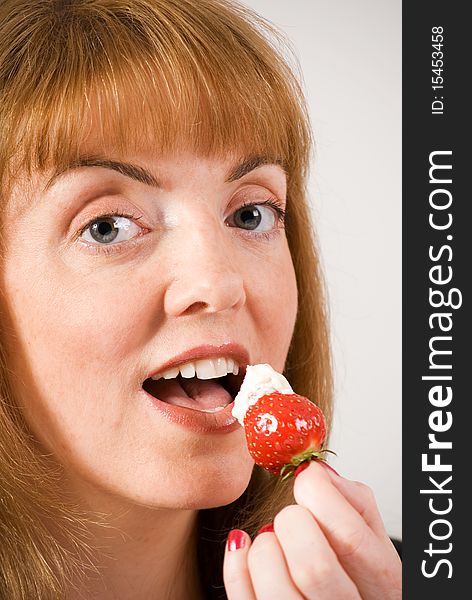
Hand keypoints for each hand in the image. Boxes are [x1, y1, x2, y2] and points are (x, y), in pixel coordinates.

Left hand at [223, 461, 400, 598]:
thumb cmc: (359, 576)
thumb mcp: (372, 539)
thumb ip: (353, 502)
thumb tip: (316, 472)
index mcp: (382, 584)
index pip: (350, 538)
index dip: (320, 495)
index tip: (307, 477)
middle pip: (313, 565)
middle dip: (291, 522)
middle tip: (292, 515)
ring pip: (275, 587)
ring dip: (266, 548)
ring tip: (274, 540)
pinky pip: (242, 599)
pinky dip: (237, 564)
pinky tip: (248, 549)